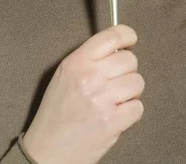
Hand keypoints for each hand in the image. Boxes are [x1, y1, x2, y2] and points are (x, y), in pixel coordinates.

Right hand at [22, 25, 143, 163]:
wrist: (47, 151)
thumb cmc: (57, 112)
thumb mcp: (65, 74)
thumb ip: (89, 58)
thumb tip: (118, 47)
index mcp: (76, 62)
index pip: (111, 37)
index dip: (127, 35)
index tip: (131, 40)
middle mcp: (90, 77)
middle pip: (129, 60)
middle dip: (127, 70)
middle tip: (116, 81)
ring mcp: (102, 100)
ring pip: (137, 82)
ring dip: (131, 92)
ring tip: (115, 100)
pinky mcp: (112, 123)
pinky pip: (138, 107)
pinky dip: (131, 112)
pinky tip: (116, 115)